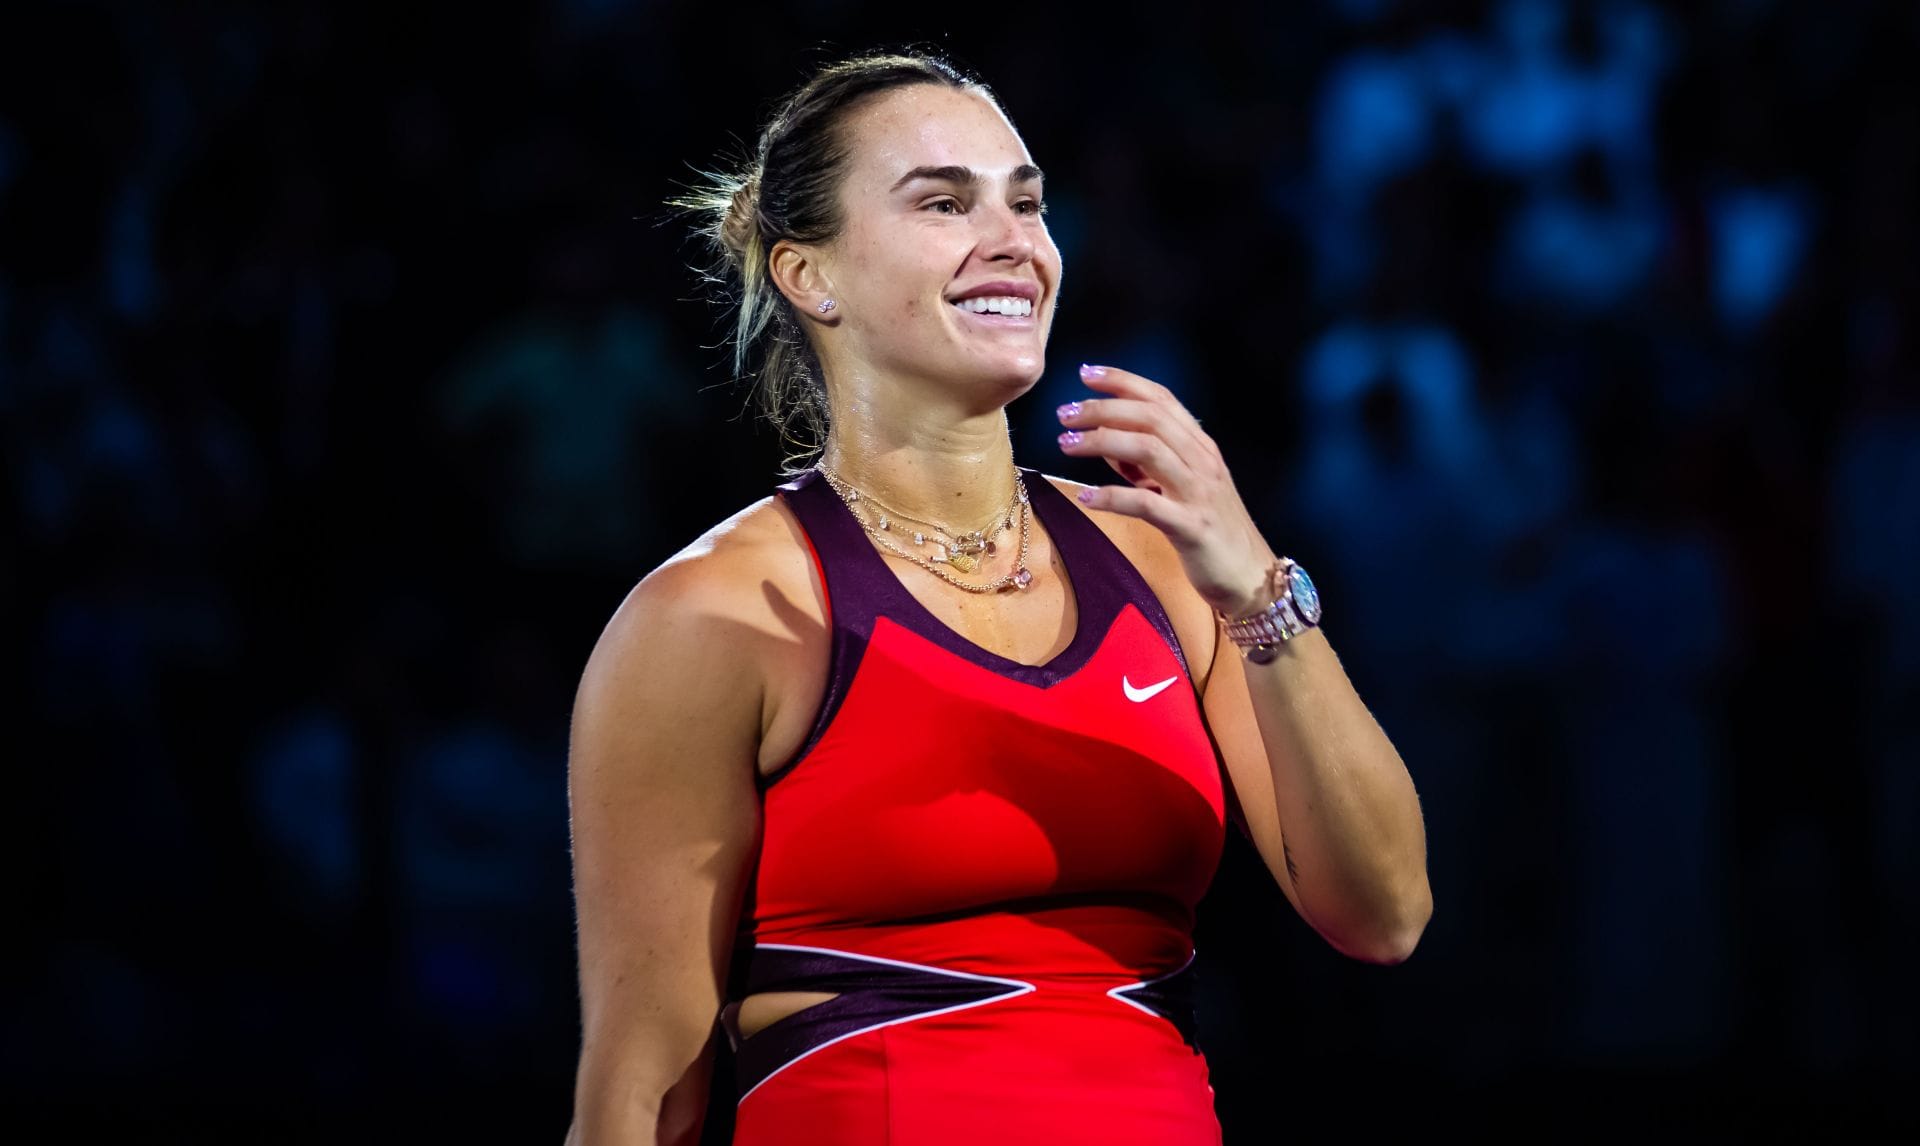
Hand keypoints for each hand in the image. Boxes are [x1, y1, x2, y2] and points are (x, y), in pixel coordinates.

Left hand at [1055, 363, 1277, 617]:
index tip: (1086, 374)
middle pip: (1150, 418)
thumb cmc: (1211, 529)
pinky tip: (1087, 497)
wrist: (1250, 574)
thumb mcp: (1181, 486)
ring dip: (1102, 442)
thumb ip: (1146, 462)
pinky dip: (1113, 497)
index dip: (1123, 382)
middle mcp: (1201, 461)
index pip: (1161, 399)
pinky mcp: (1191, 527)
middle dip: (1103, 410)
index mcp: (1200, 446)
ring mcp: (1198, 492)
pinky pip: (1147, 505)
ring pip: (1148, 450)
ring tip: (1067, 444)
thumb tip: (1104, 441)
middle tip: (1065, 413)